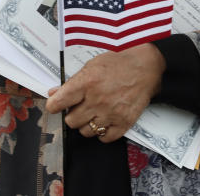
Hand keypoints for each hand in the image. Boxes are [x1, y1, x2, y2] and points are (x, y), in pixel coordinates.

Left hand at [45, 44, 164, 142]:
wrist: (145, 65)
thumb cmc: (118, 62)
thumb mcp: (91, 66)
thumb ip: (72, 82)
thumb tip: (54, 93)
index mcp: (87, 82)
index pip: (59, 103)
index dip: (53, 106)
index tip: (55, 106)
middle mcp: (97, 100)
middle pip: (71, 121)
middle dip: (73, 114)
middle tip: (80, 107)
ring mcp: (111, 113)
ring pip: (86, 132)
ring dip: (87, 124)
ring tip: (94, 113)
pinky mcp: (124, 122)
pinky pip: (105, 138)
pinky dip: (102, 133)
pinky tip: (105, 121)